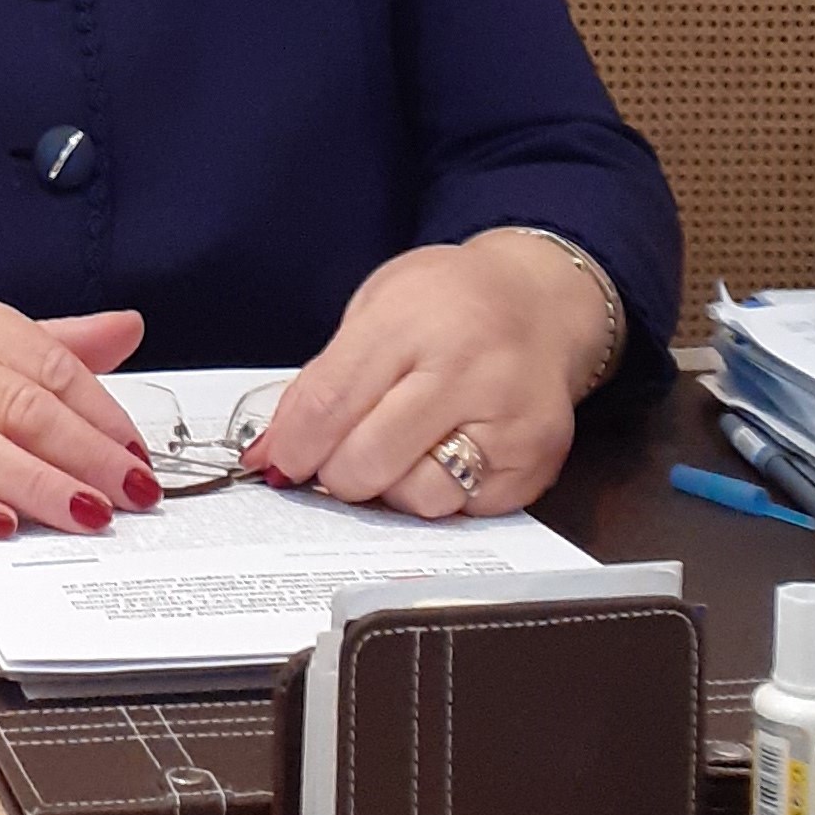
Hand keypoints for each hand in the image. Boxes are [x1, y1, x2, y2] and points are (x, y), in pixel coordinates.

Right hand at [0, 284, 159, 540]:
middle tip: (134, 491)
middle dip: (85, 454)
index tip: (137, 452)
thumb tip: (128, 330)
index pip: (43, 363)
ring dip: (39, 484)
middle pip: (18, 407)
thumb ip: (43, 339)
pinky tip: (1, 524)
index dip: (99, 411)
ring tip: (91, 512)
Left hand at [247, 230, 610, 519]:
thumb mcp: (378, 308)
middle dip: (336, 472)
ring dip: (391, 487)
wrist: (540, 302)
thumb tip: (273, 452)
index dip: (292, 444)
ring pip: (416, 497)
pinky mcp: (534, 462)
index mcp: (414, 319)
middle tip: (337, 458)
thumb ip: (324, 378)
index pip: (330, 403)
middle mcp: (468, 371)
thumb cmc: (449, 304)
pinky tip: (443, 454)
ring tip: (400, 450)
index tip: (278, 461)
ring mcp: (509, 420)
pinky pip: (462, 511)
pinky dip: (438, 494)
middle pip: (367, 461)